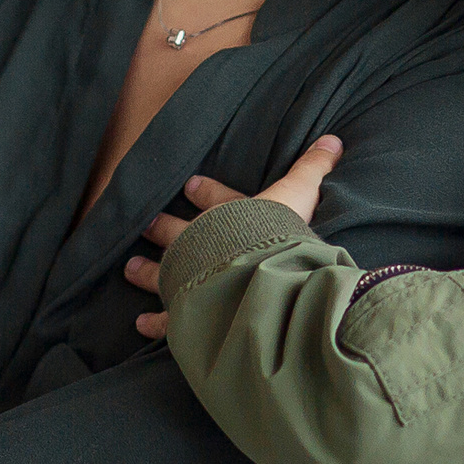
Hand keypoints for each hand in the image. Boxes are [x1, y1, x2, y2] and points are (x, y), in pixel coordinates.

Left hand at [127, 136, 343, 338]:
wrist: (254, 273)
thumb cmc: (276, 233)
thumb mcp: (299, 194)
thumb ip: (313, 169)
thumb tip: (333, 140)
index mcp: (227, 218)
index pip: (217, 199)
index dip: (206, 192)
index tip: (189, 185)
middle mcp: (202, 245)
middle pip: (178, 233)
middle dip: (162, 228)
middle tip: (144, 224)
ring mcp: (190, 278)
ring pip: (162, 273)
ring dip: (147, 271)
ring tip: (131, 268)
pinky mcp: (187, 312)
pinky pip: (167, 319)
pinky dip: (155, 322)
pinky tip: (141, 323)